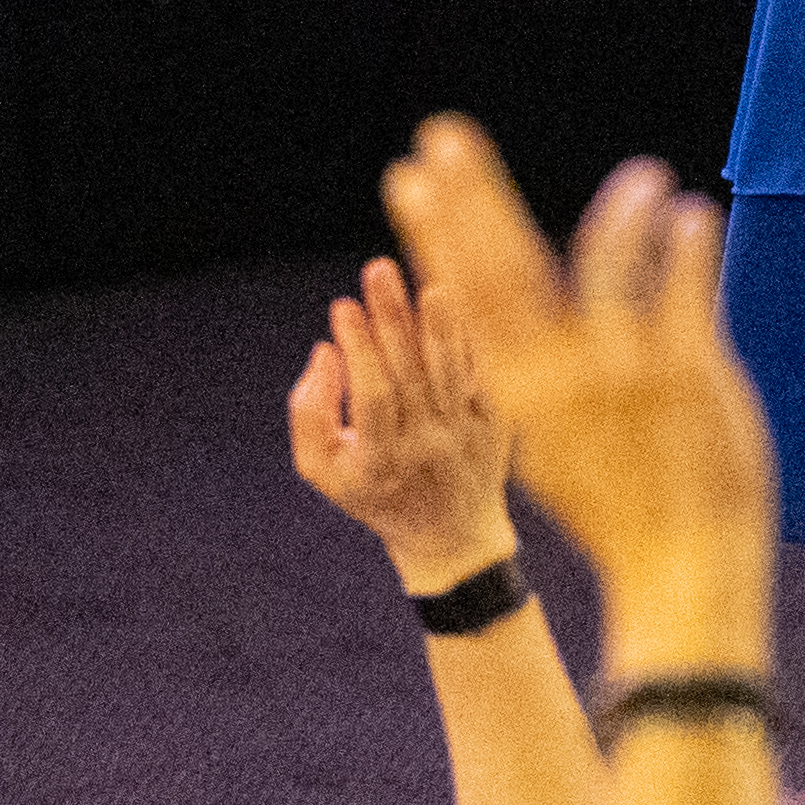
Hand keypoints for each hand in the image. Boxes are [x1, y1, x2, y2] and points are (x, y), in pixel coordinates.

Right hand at [291, 255, 516, 588]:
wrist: (451, 534)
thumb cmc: (374, 492)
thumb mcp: (323, 469)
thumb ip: (309, 412)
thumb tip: (324, 351)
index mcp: (380, 462)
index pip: (372, 396)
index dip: (359, 350)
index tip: (342, 305)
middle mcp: (426, 449)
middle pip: (411, 374)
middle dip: (391, 318)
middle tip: (377, 269)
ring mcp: (465, 436)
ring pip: (451, 370)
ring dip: (438, 324)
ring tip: (426, 282)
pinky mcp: (495, 423)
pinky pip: (481, 373)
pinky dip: (470, 338)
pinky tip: (459, 302)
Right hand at [378, 122, 769, 657]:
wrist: (683, 570)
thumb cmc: (619, 507)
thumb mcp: (550, 446)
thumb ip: (530, 381)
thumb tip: (502, 327)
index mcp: (519, 394)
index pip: (466, 296)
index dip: (437, 232)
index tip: (410, 177)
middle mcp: (559, 376)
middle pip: (506, 269)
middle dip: (471, 198)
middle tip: (442, 135)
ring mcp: (624, 370)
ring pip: (605, 259)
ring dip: (618, 207)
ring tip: (644, 175)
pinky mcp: (687, 371)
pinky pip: (682, 286)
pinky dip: (684, 245)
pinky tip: (691, 214)